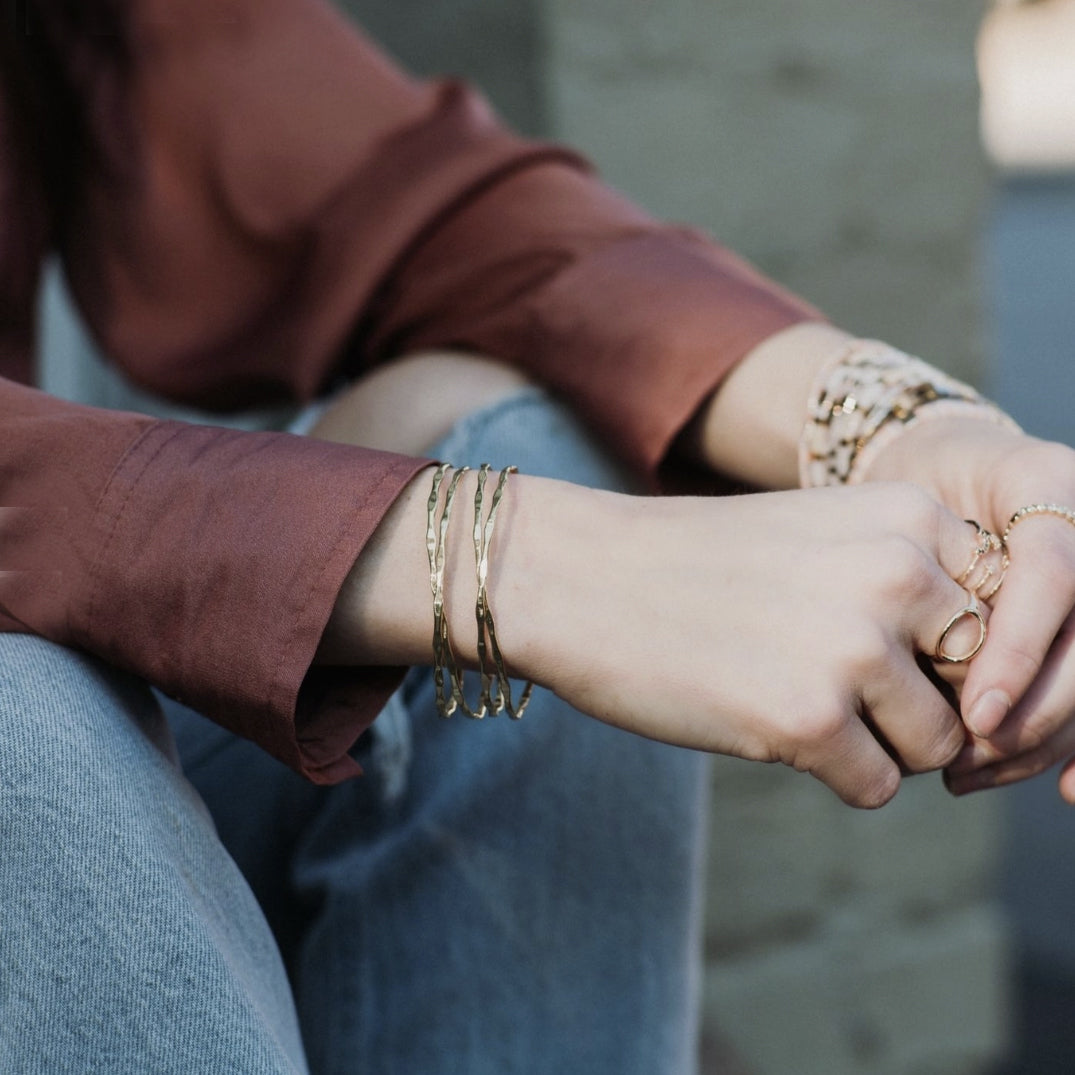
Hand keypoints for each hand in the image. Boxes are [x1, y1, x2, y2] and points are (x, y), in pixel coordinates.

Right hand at [490, 477, 984, 807]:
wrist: (581, 580)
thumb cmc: (696, 563)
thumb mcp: (818, 537)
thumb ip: (906, 583)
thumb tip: (980, 683)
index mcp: (909, 516)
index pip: (1000, 612)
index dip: (951, 649)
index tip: (898, 658)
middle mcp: (898, 574)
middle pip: (979, 683)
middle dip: (921, 700)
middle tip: (842, 690)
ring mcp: (855, 648)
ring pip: (938, 745)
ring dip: (878, 743)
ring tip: (799, 704)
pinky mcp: (809, 719)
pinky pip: (877, 787)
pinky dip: (832, 773)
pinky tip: (767, 725)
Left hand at [859, 419, 1074, 800]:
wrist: (935, 464)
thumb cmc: (906, 491)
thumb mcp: (907, 511)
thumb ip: (926, 571)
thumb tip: (937, 688)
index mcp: (1044, 485)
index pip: (1054, 576)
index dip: (1019, 652)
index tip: (975, 716)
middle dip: (1035, 714)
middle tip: (966, 757)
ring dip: (1044, 738)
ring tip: (970, 773)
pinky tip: (1061, 788)